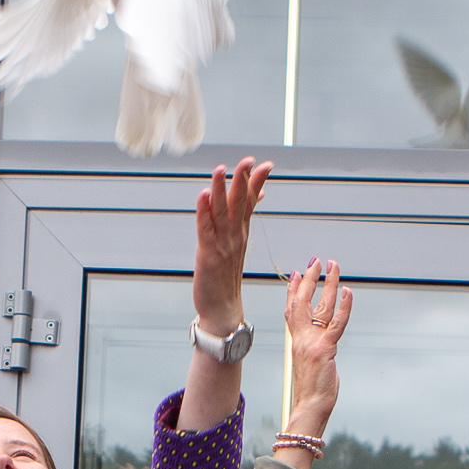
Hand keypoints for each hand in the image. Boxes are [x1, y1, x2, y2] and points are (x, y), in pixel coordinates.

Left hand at [192, 158, 269, 326]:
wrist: (222, 307)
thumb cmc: (226, 276)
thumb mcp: (239, 243)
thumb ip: (243, 219)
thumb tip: (258, 197)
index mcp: (242, 231)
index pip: (252, 200)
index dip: (257, 181)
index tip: (266, 164)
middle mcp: (235, 235)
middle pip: (240, 202)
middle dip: (243, 179)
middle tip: (248, 160)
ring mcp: (222, 243)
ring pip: (222, 211)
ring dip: (220, 189)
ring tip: (221, 169)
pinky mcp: (208, 253)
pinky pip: (205, 228)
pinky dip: (203, 211)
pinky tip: (202, 196)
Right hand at [279, 260, 350, 434]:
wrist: (310, 407)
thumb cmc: (312, 392)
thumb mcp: (309, 365)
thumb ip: (313, 351)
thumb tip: (319, 347)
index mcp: (296, 342)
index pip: (291, 310)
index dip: (293, 290)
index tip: (297, 273)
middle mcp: (300, 339)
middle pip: (302, 301)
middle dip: (309, 279)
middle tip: (316, 261)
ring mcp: (311, 343)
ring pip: (320, 306)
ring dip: (328, 284)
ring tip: (334, 267)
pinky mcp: (325, 349)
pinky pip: (336, 324)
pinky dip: (343, 307)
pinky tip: (348, 292)